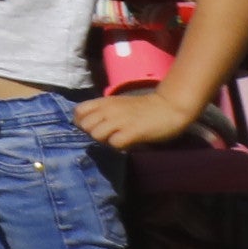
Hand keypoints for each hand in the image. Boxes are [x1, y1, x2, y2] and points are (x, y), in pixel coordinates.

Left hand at [72, 89, 199, 150]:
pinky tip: (126, 143)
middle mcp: (109, 110)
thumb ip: (104, 112)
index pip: (78, 111)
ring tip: (116, 140)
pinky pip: (114, 143)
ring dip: (104, 141)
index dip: (81, 122)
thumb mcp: (118, 105)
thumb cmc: (143, 107)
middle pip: (84, 125)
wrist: (169, 106)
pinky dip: (117, 146)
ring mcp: (120, 120)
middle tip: (106, 136)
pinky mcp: (133, 131)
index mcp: (105, 102)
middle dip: (92, 133)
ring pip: (96, 134)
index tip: (92, 127)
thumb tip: (90, 126)